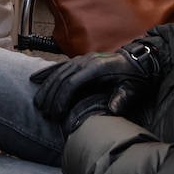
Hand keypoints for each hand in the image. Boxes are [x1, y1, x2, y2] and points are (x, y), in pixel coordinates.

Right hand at [28, 39, 163, 122]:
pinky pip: (60, 66)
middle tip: (44, 112)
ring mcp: (81, 60)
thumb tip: (112, 110)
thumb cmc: (136, 76)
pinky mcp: (80, 61)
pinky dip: (46, 73)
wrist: (138, 60)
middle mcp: (86, 61)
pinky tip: (35, 79)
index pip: (72, 82)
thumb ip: (122, 98)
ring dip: (46, 87)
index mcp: (97, 68)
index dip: (62, 98)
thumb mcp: (133, 88)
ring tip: (38, 103)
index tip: (56, 113)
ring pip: (58, 72)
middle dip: (50, 95)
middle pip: (61, 78)